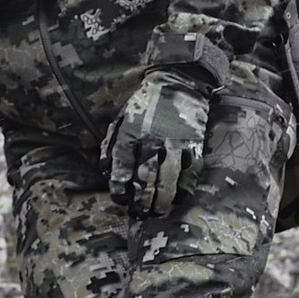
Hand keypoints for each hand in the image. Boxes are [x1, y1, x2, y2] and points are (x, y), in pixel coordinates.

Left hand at [104, 74, 211, 225]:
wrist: (178, 82)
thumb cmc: (145, 104)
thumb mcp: (121, 118)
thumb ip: (111, 143)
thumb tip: (105, 170)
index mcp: (131, 132)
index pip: (121, 167)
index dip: (119, 188)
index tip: (120, 200)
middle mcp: (151, 139)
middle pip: (144, 177)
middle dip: (140, 201)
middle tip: (138, 214)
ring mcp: (174, 143)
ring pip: (167, 178)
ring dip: (161, 200)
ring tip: (157, 212)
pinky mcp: (193, 144)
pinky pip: (188, 172)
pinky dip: (182, 189)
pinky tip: (177, 199)